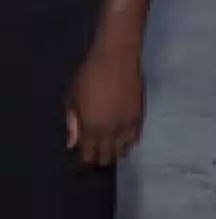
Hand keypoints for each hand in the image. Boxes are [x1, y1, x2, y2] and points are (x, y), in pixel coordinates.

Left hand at [66, 36, 144, 165]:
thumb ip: (73, 122)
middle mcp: (111, 131)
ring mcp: (127, 125)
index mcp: (91, 127)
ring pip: (122, 151)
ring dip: (113, 151)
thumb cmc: (89, 75)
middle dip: (98, 158)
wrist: (117, 58)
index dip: (83, 160)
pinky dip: (127, 141)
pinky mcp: (139, 117)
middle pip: (106, 157)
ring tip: (108, 145)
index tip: (79, 159)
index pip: (88, 155)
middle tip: (93, 152)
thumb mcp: (73, 98)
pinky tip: (121, 137)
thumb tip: (73, 142)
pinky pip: (134, 138)